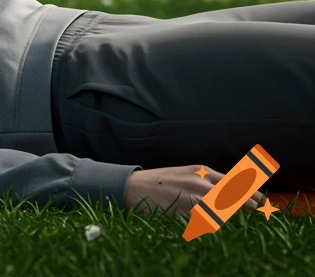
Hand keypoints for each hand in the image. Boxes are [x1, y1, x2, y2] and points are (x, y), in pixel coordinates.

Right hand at [123, 165, 264, 214]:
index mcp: (201, 171)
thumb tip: (231, 192)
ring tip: (240, 220)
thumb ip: (206, 180)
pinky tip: (214, 226)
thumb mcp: (186, 174)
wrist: (133, 186)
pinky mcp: (186, 212)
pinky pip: (207, 222)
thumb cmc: (161, 182)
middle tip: (258, 212)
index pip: (236, 182)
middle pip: (235, 196)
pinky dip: (214, 225)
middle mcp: (201, 182)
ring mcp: (194, 197)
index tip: (262, 202)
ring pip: (224, 211)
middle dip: (249, 205)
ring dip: (232, 217)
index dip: (252, 193)